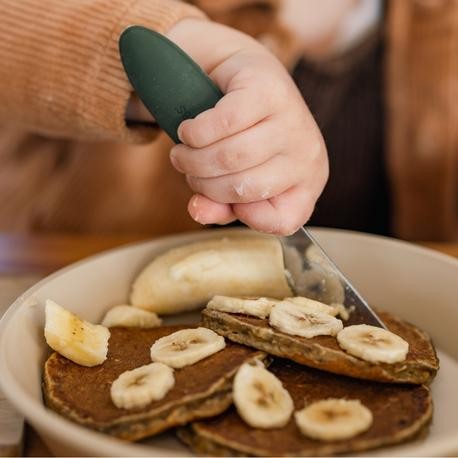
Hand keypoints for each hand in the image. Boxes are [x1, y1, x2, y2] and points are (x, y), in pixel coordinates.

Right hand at [167, 19, 328, 234]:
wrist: (248, 78)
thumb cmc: (244, 137)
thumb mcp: (236, 180)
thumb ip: (220, 206)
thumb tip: (197, 211)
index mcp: (308, 182)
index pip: (283, 220)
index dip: (245, 216)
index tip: (222, 196)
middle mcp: (309, 154)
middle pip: (243, 188)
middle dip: (203, 184)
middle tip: (188, 171)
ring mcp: (292, 119)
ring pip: (231, 157)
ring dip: (193, 159)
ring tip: (182, 153)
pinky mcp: (268, 89)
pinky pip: (223, 123)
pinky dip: (195, 132)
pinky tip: (188, 131)